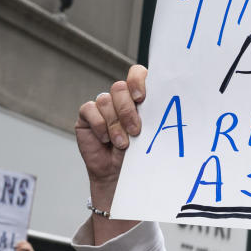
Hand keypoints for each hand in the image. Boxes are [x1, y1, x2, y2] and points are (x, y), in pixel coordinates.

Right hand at [75, 66, 147, 207]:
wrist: (119, 176)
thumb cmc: (138, 155)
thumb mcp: (149, 136)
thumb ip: (151, 118)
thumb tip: (162, 109)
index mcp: (139, 98)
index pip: (137, 74)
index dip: (137, 80)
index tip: (141, 98)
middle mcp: (120, 98)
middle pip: (120, 88)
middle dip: (127, 111)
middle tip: (135, 131)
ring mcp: (103, 106)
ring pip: (105, 100)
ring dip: (115, 124)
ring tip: (122, 144)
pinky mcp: (87, 116)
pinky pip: (90, 110)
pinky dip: (99, 125)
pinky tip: (105, 139)